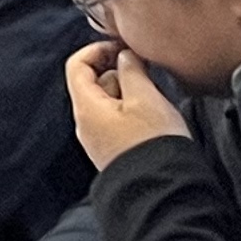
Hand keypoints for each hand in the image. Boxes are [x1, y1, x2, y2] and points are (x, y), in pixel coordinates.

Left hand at [62, 40, 190, 167]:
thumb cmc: (154, 145)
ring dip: (129, 93)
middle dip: (119, 72)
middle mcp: (85, 124)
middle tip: (146, 72)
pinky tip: (153, 118)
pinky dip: (132, 111)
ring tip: (154, 98)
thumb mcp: (146, 98)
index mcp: (86, 107)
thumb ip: (131, 69)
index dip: (98, 50)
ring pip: (108, 102)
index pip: (76, 65)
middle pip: (93, 83)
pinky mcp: (112, 152)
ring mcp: (98, 140)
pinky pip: (116, 121)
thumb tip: (124, 55)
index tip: (122, 47)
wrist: (163, 192)